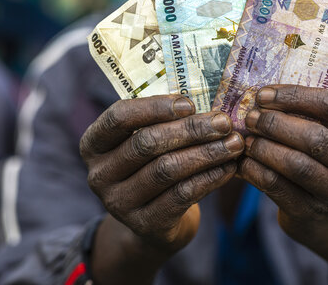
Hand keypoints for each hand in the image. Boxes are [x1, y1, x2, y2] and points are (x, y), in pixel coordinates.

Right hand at [79, 95, 243, 283]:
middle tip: (224, 123)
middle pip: (147, 143)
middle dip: (191, 130)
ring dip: (206, 153)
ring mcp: (119, 203)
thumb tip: (210, 103)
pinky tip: (229, 168)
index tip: (189, 104)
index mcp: (94, 144)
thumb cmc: (154, 167)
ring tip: (234, 144)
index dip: (155, 107)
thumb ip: (166, 122)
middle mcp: (99, 174)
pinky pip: (182, 195)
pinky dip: (209, 178)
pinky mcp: (144, 224)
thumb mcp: (148, 143)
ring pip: (167, 169)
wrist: (154, 224)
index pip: (119, 118)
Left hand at [239, 85, 327, 283]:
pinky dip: (255, 171)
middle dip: (275, 123)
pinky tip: (244, 162)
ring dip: (264, 148)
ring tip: (247, 140)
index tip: (263, 94)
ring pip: (296, 165)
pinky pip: (278, 187)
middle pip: (314, 137)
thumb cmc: (322, 161)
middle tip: (251, 118)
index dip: (294, 96)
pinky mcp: (312, 213)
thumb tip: (260, 95)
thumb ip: (305, 114)